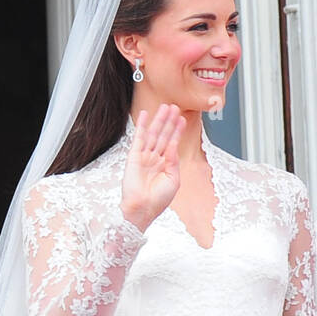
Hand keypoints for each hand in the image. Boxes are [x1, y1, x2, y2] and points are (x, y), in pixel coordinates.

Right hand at [120, 104, 184, 230]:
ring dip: (159, 120)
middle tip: (175, 107)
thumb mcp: (173, 180)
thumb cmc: (158, 200)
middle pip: (163, 135)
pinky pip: (138, 138)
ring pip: (153, 134)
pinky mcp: (133, 156)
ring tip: (165, 107)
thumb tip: (174, 145)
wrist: (143, 208)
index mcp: (165, 166)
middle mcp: (155, 159)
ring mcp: (144, 156)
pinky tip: (144, 115)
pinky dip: (141, 126)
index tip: (183, 119)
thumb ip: (174, 161)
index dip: (177, 131)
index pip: (172, 143)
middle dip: (169, 121)